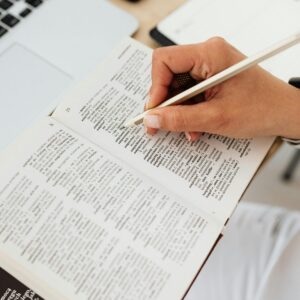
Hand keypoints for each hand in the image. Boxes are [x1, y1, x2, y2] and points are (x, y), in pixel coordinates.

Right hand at [144, 37, 299, 140]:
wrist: (283, 113)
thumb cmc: (261, 108)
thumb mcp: (215, 118)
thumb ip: (179, 119)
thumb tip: (152, 119)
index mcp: (210, 53)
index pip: (164, 61)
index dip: (154, 88)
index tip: (154, 112)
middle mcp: (207, 55)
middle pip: (168, 75)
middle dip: (165, 103)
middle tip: (161, 125)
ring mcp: (209, 66)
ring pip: (177, 87)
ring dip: (178, 111)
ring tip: (187, 130)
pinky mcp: (211, 77)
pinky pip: (189, 92)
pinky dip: (188, 111)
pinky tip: (195, 125)